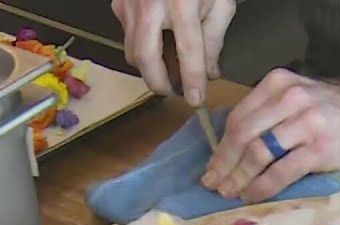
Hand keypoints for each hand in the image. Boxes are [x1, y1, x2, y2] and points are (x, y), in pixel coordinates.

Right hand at [111, 0, 236, 104]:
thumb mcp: (220, 2)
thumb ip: (214, 39)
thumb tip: (209, 72)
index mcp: (181, 4)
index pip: (187, 51)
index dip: (192, 80)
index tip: (195, 100)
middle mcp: (150, 6)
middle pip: (146, 58)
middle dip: (158, 82)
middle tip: (173, 91)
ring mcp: (129, 4)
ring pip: (133, 50)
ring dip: (150, 65)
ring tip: (168, 68)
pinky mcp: (119, 3)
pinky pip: (127, 35)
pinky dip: (142, 46)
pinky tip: (157, 42)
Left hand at [202, 69, 339, 202]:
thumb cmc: (333, 112)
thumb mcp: (296, 100)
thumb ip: (267, 116)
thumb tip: (229, 152)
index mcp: (278, 84)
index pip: (238, 117)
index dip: (220, 147)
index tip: (211, 168)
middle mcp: (289, 99)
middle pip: (243, 135)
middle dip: (224, 164)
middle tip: (213, 185)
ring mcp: (305, 123)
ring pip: (258, 153)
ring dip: (239, 178)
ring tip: (230, 193)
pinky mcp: (319, 148)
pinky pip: (280, 172)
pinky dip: (261, 187)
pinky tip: (252, 196)